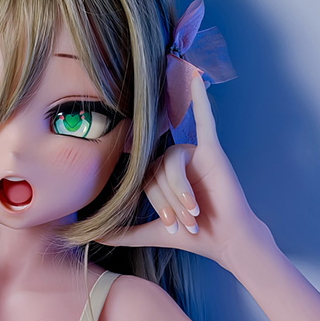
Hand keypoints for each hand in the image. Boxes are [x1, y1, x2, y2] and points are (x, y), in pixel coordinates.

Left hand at [97, 72, 266, 267]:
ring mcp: (193, 153)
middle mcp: (174, 160)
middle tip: (188, 221)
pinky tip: (196, 81)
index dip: (159, 204)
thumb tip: (93, 237)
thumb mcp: (152, 233)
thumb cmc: (194, 235)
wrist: (226, 240)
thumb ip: (123, 233)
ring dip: (181, 192)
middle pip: (157, 172)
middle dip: (172, 202)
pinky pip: (204, 122)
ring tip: (195, 211)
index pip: (145, 181)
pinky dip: (199, 102)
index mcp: (159, 174)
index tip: (173, 224)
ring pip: (172, 165)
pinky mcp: (212, 150)